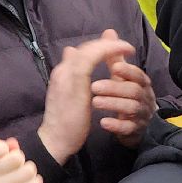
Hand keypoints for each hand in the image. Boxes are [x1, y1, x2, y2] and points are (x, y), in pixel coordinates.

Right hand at [0, 138, 41, 182]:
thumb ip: (5, 153)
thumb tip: (12, 142)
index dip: (2, 148)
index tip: (4, 155)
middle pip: (17, 157)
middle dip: (21, 162)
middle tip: (16, 171)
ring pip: (29, 169)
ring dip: (30, 174)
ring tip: (22, 181)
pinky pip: (35, 182)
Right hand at [37, 30, 135, 163]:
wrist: (55, 139)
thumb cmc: (64, 121)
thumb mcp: (70, 95)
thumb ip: (74, 75)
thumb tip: (70, 51)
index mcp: (61, 74)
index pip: (81, 52)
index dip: (98, 47)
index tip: (114, 46)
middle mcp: (62, 70)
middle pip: (85, 48)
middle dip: (105, 43)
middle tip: (123, 43)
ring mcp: (67, 74)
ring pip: (89, 50)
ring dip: (108, 46)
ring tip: (126, 47)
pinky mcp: (75, 82)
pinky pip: (91, 60)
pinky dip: (106, 54)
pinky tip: (120, 59)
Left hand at [91, 48, 157, 147]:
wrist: (132, 128)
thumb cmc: (126, 96)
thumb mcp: (121, 76)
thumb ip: (114, 56)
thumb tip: (108, 31)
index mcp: (141, 83)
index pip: (138, 75)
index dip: (128, 71)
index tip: (114, 68)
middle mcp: (144, 98)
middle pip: (133, 91)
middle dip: (114, 87)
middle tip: (94, 87)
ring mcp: (141, 115)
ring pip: (131, 108)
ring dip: (113, 104)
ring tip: (94, 102)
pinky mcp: (135, 131)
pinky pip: (129, 128)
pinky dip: (116, 125)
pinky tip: (103, 122)